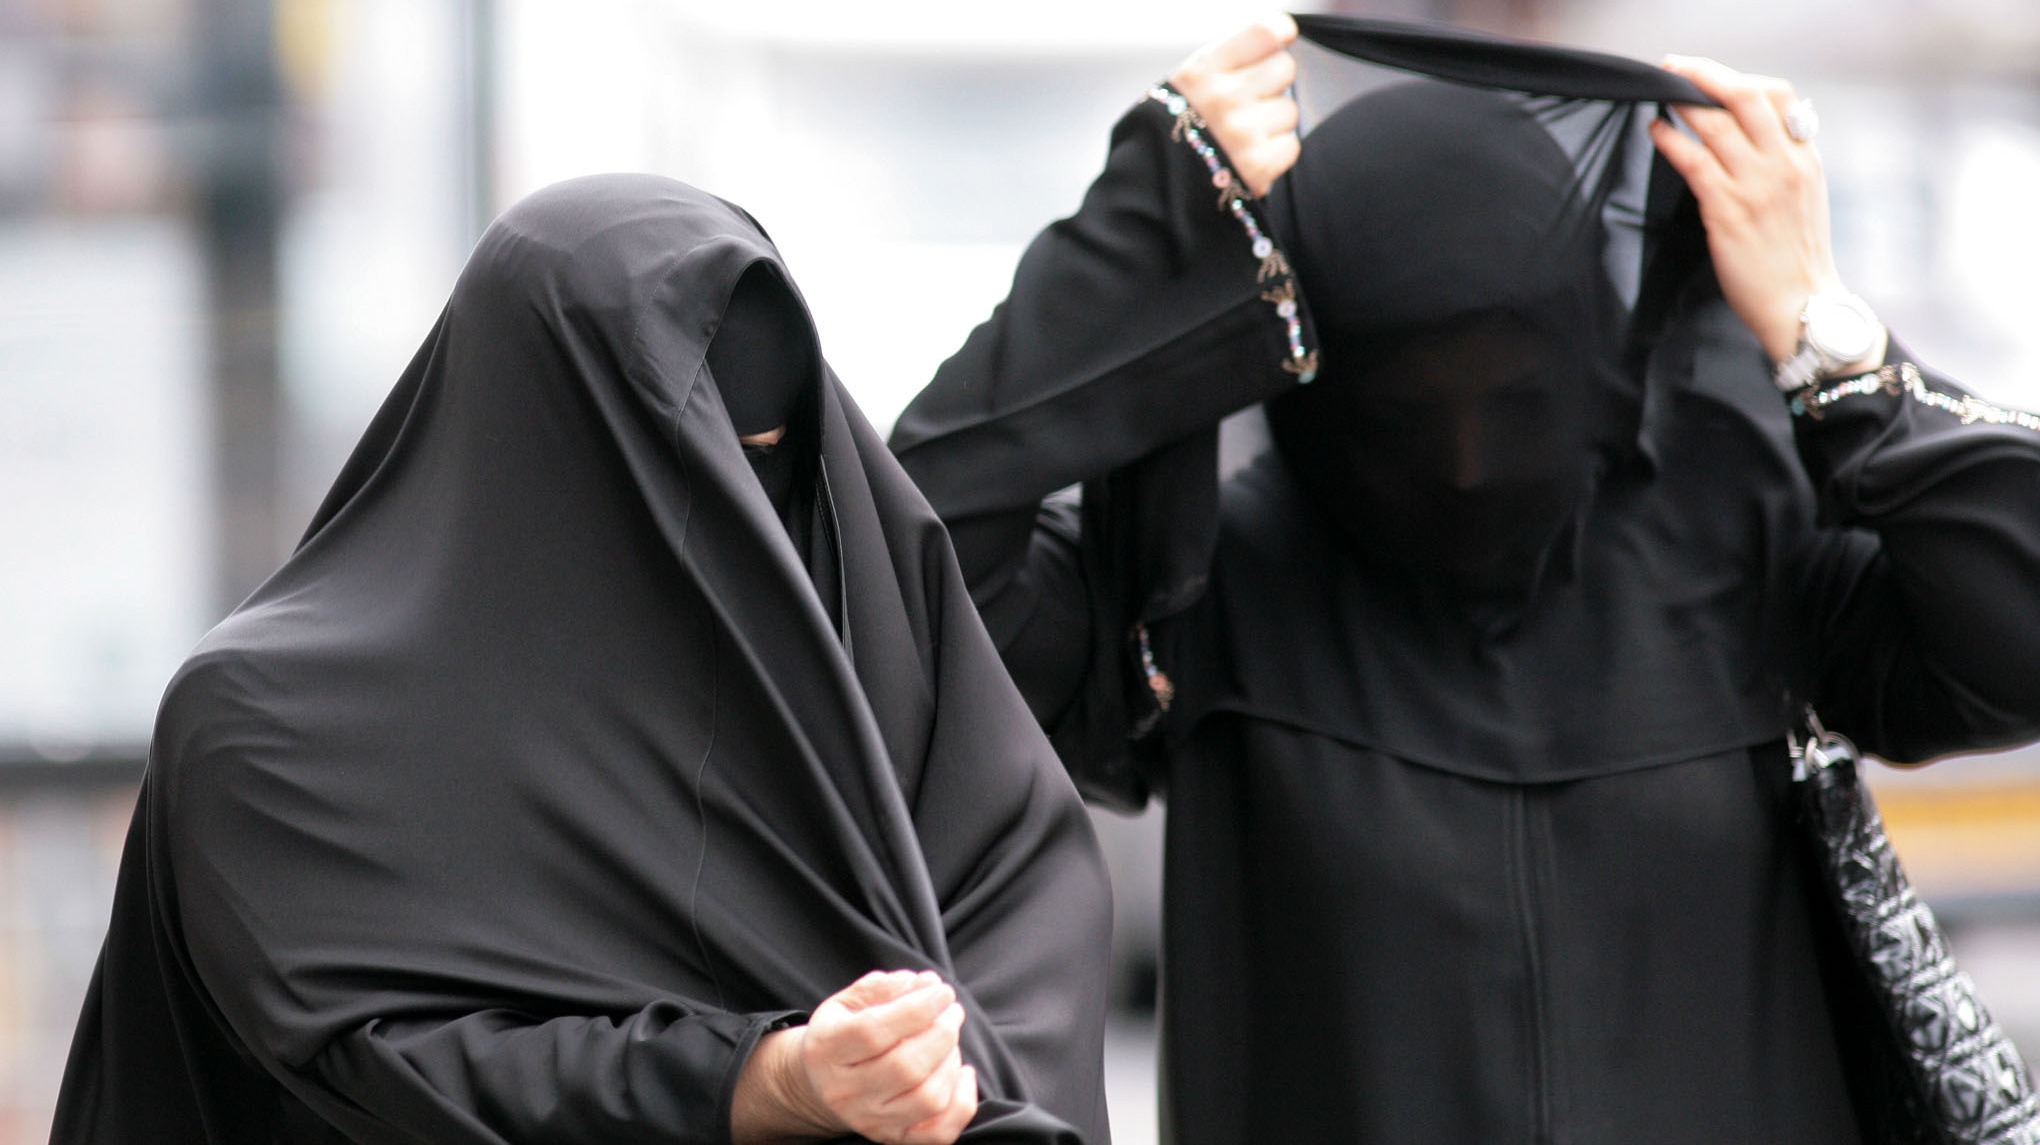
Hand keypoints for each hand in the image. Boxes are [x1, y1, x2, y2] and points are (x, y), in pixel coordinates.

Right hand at [733, 970, 977, 1144]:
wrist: (823, 1083)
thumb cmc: (843, 1033)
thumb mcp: (849, 1001)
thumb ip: (885, 987)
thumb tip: (927, 983)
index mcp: (827, 1049)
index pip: (873, 1031)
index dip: (916, 1009)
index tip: (941, 991)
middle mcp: (845, 1092)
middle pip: (906, 1067)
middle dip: (942, 1033)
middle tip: (952, 1011)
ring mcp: (870, 1121)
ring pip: (928, 1099)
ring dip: (951, 1061)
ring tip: (948, 1039)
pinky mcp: (893, 1138)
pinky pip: (940, 1132)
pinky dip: (963, 1101)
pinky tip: (961, 1072)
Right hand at [1168, 14, 1300, 196]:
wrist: (1150, 190)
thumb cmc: (1172, 132)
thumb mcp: (1185, 85)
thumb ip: (1225, 61)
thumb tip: (1275, 39)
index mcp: (1203, 72)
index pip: (1265, 33)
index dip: (1280, 34)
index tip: (1280, 40)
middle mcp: (1223, 99)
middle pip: (1284, 68)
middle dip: (1272, 84)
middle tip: (1251, 100)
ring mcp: (1242, 133)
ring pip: (1289, 110)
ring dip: (1272, 123)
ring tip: (1244, 134)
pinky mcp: (1258, 166)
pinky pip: (1290, 145)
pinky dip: (1274, 153)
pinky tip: (1249, 156)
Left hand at [1648, 56, 1881, 370]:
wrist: (1802, 306)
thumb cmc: (1797, 259)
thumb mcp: (1805, 199)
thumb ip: (1785, 164)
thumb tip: (1755, 139)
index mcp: (1805, 159)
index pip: (1780, 96)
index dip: (1741, 79)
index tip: (1713, 77)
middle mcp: (1783, 165)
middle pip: (1744, 97)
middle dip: (1705, 74)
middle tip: (1675, 67)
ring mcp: (1755, 186)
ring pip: (1714, 124)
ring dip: (1680, 102)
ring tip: (1658, 93)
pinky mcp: (1727, 210)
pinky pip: (1693, 160)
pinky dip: (1671, 138)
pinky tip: (1656, 130)